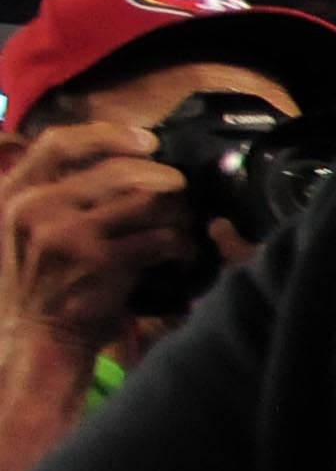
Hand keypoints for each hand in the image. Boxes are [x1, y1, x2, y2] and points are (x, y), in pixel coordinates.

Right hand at [0, 123, 198, 357]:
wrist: (38, 336)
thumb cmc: (43, 278)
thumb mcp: (31, 225)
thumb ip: (60, 190)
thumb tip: (121, 154)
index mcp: (17, 192)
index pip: (59, 143)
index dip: (109, 134)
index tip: (147, 139)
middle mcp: (36, 207)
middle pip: (115, 170)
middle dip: (159, 175)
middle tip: (179, 185)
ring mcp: (67, 234)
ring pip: (143, 202)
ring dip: (175, 210)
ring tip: (183, 221)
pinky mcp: (100, 262)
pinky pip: (158, 238)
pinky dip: (180, 244)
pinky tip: (183, 252)